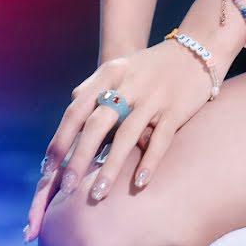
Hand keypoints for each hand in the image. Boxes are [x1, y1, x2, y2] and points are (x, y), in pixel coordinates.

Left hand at [24, 40, 213, 242]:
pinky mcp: (176, 109)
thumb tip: (70, 114)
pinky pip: (160, 139)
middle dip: (79, 158)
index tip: (48, 168)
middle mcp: (128, 84)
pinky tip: (139, 183)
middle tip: (67, 189)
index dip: (61, 139)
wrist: (196, 49)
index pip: (77, 110)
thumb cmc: (152, 67)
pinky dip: (149, 161)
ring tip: (97, 195)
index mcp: (109, 74)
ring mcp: (153, 97)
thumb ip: (93, 89)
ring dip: (110, 167)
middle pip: (97, 124)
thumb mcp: (119, 69)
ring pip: (126, 136)